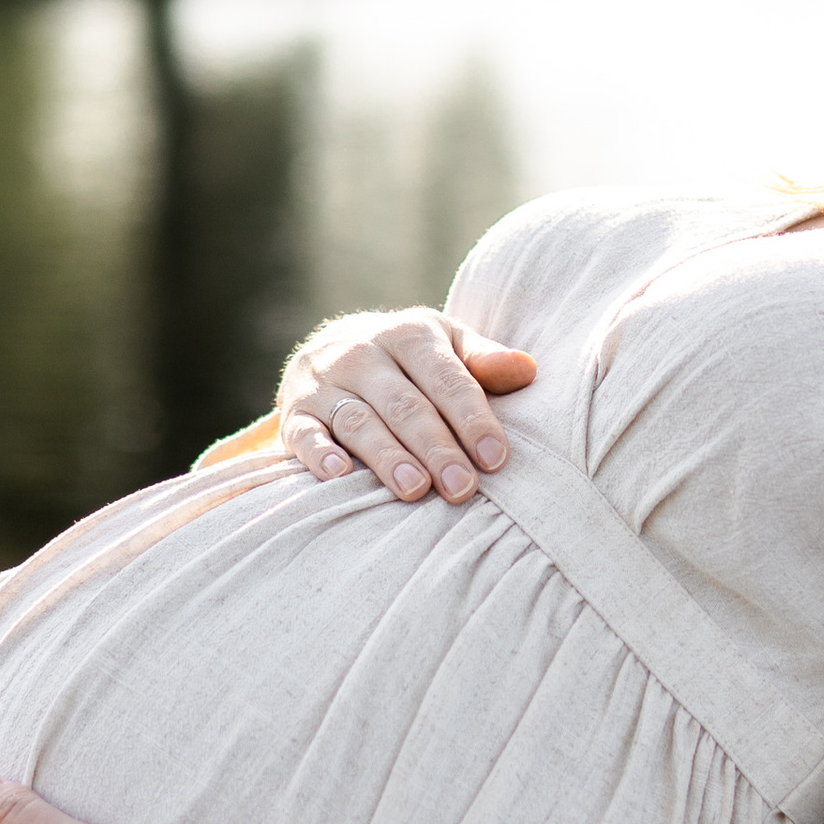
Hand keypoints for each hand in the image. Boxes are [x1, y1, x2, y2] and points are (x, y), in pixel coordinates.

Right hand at [277, 306, 535, 502]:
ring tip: (415, 489)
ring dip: (387, 456)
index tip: (495, 458)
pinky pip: (305, 434)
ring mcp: (326, 383)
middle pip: (404, 404)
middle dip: (435, 447)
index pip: (447, 378)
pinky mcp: (296, 412)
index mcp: (410, 334)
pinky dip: (320, 455)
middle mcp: (364, 353)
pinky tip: (341, 477)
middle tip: (462, 488)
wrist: (332, 347)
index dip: (472, 418)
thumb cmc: (411, 359)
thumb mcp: (448, 346)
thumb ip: (485, 361)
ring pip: (359, 421)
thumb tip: (527, 369)